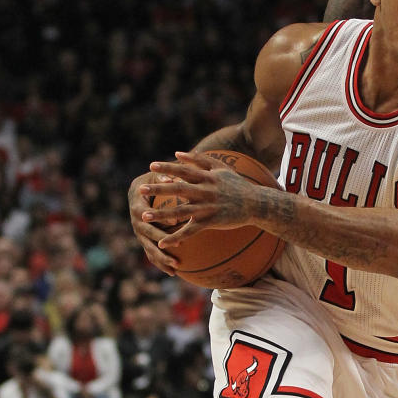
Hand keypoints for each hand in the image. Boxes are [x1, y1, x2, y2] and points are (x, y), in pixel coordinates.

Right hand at [130, 171, 180, 275]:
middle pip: (146, 236)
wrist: (139, 191)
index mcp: (137, 205)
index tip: (175, 223)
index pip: (145, 214)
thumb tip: (170, 178)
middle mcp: (136, 221)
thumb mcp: (154, 175)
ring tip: (176, 267)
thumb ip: (162, 177)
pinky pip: (151, 253)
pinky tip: (173, 272)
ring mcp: (139, 233)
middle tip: (177, 249)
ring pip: (148, 248)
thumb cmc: (151, 181)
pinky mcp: (144, 240)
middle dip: (161, 244)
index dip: (159, 219)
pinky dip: (160, 263)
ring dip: (161, 259)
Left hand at [141, 151, 261, 248]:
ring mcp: (207, 207)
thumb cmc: (238, 185)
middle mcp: (205, 191)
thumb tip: (178, 153)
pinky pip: (190, 232)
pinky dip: (176, 237)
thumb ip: (200, 159)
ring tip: (144, 216)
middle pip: (178, 189)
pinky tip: (163, 243)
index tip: (152, 166)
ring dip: (161, 214)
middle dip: (158, 189)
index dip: (167, 168)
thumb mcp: (222, 168)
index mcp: (207, 178)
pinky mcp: (211, 222)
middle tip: (141, 189)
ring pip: (180, 212)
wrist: (256, 204)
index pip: (183, 171)